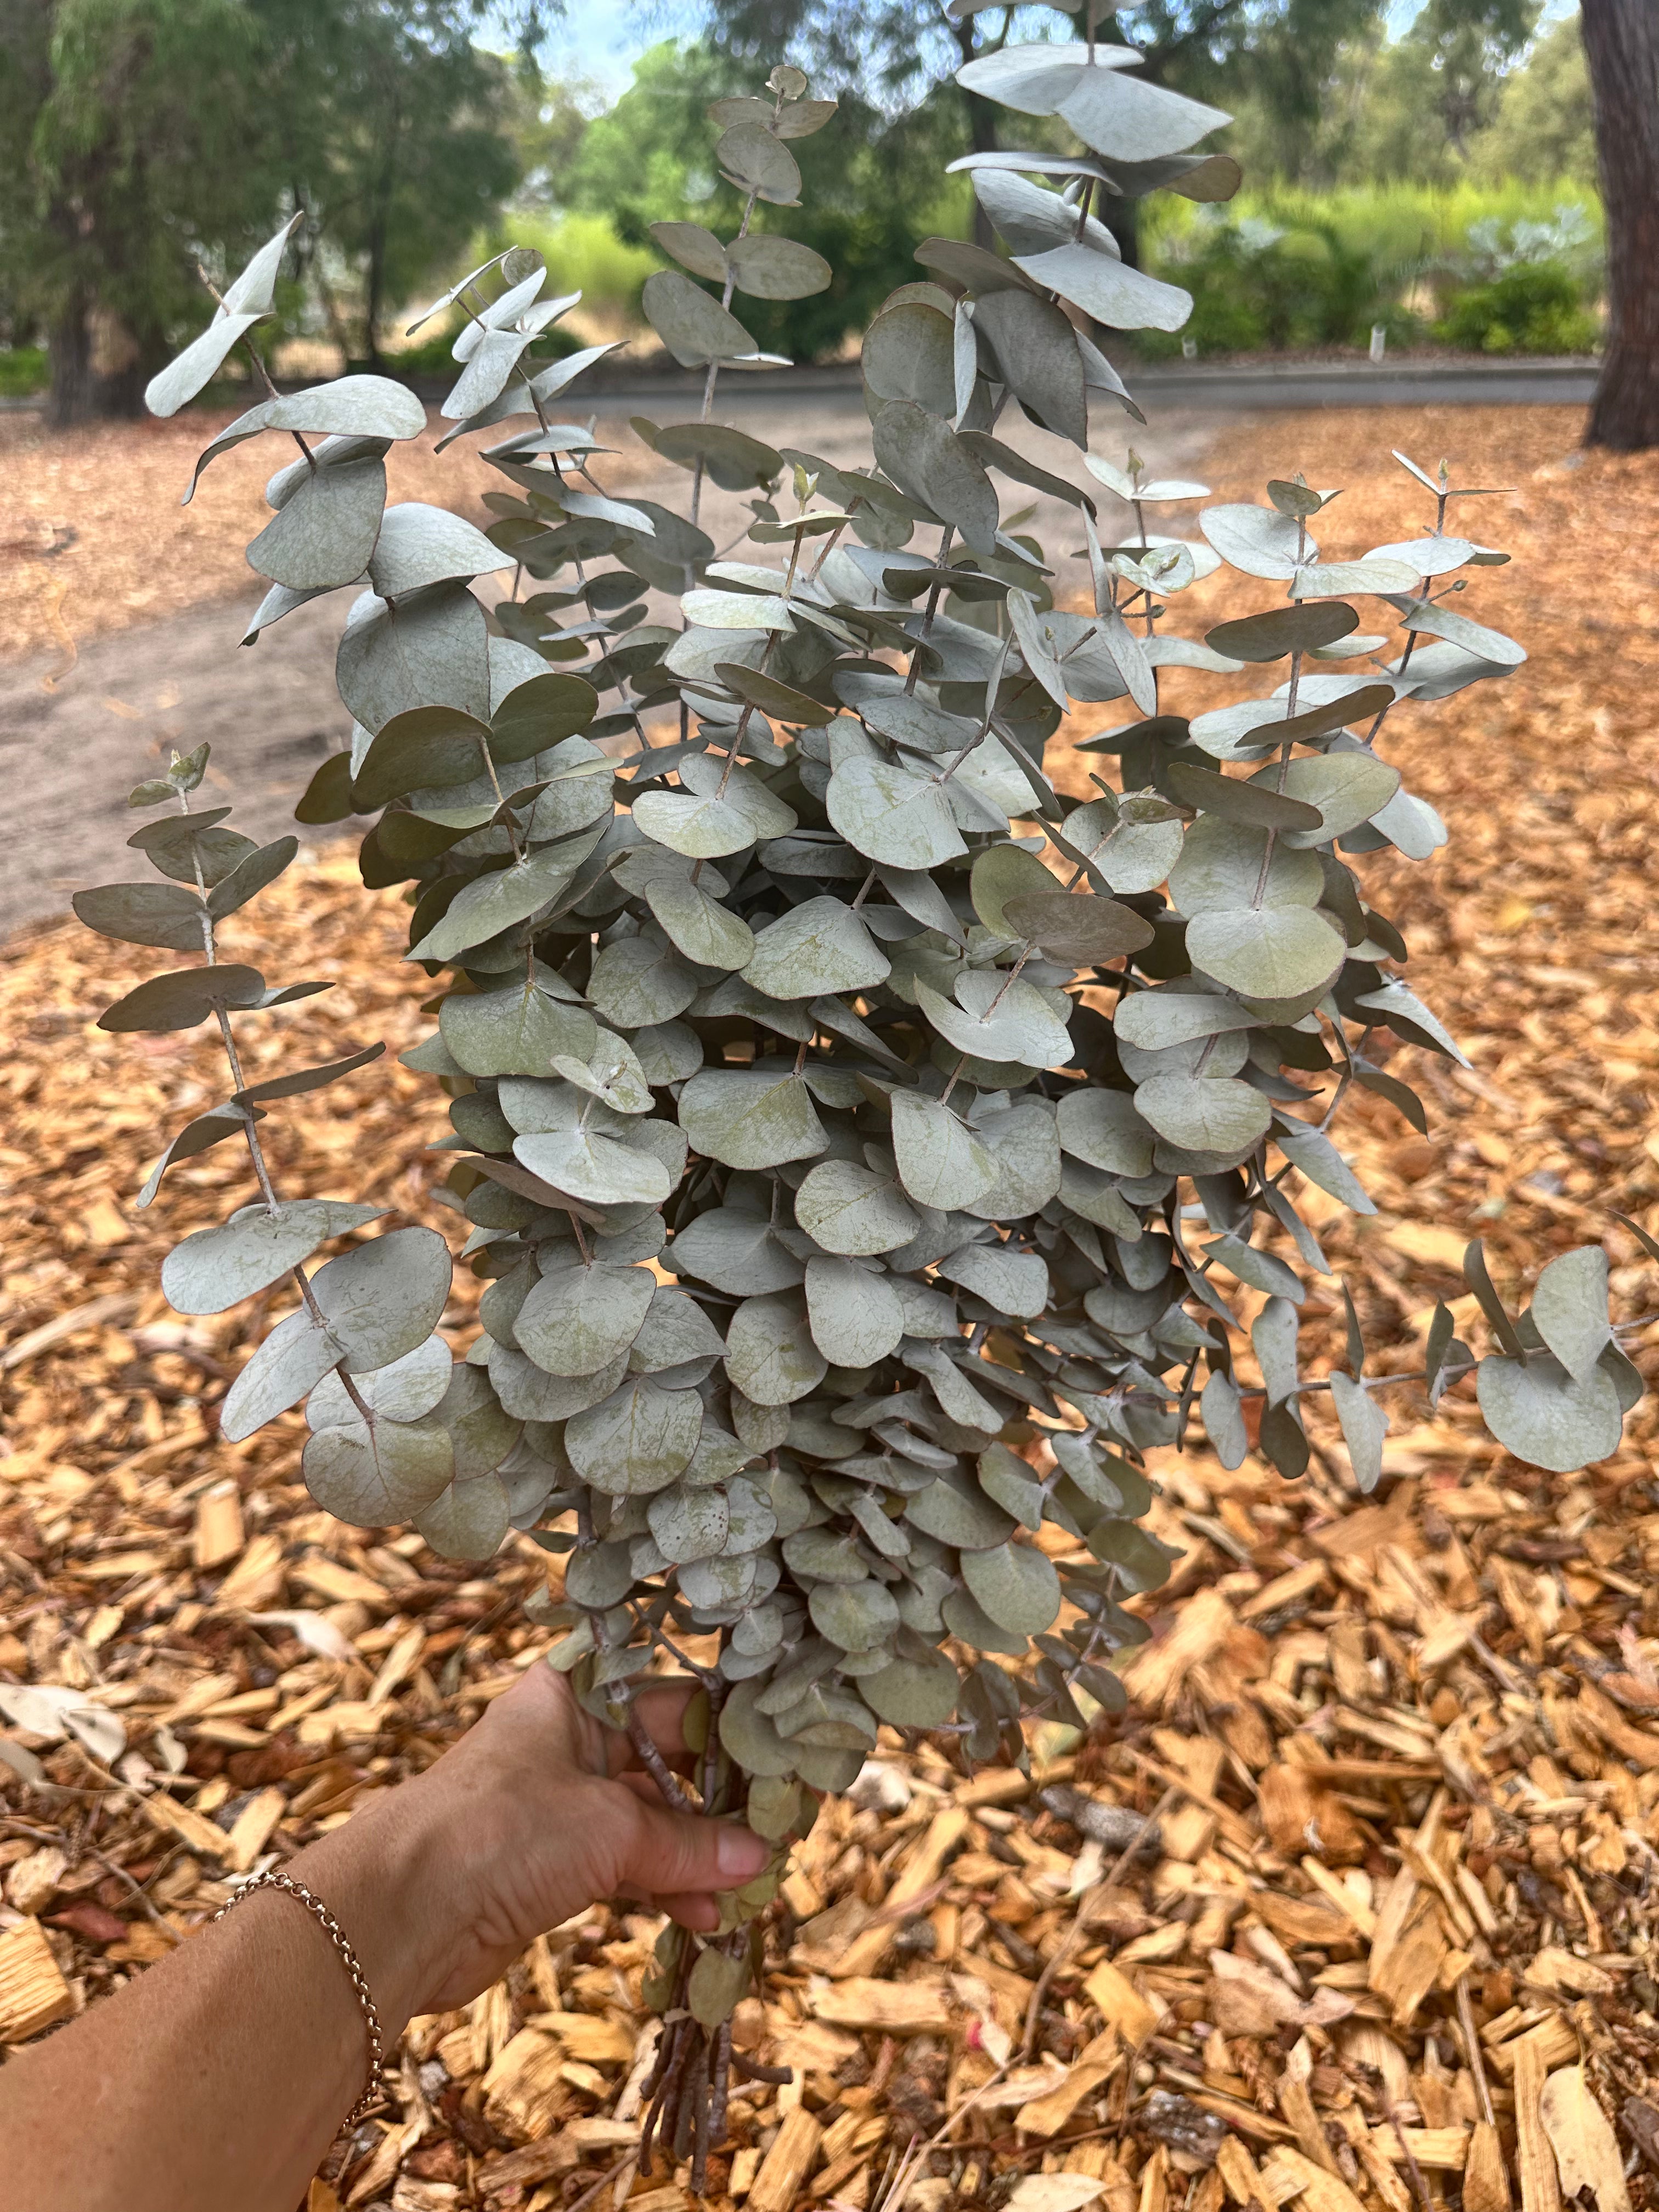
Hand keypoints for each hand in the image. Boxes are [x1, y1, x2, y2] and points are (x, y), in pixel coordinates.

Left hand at [292, 1663, 768, 2020]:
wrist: (402, 1912)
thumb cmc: (501, 1829)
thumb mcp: (610, 1825)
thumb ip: (688, 1843)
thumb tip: (758, 1857)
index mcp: (574, 1694)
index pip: (671, 1694)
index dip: (728, 1726)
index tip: (784, 1753)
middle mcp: (567, 1739)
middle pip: (664, 1760)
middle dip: (720, 1801)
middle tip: (781, 1826)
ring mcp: (558, 1805)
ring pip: (650, 1820)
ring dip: (697, 1856)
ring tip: (749, 1886)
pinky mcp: (551, 1866)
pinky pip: (627, 1866)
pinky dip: (665, 1888)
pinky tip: (706, 1915)